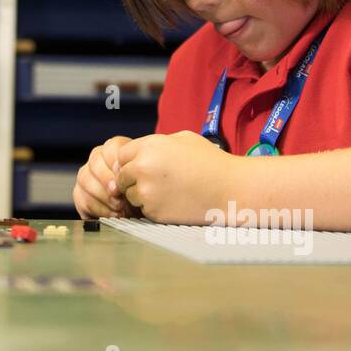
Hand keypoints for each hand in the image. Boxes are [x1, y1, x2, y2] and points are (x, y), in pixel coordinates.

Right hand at [73, 136, 139, 219]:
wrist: (135, 209)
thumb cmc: (141, 190)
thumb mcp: (142, 180)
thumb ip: (136, 175)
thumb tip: (130, 180)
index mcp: (113, 151)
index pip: (110, 148)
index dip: (116, 163)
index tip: (125, 176)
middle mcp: (96, 161)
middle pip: (95, 162)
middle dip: (107, 180)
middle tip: (119, 193)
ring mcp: (85, 176)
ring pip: (86, 179)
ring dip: (103, 196)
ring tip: (119, 207)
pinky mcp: (79, 194)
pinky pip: (83, 198)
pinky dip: (99, 209)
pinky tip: (112, 213)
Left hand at [115, 130, 238, 223]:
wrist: (230, 190)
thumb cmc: (210, 162)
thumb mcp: (183, 138)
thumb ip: (155, 143)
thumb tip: (137, 153)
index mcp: (149, 146)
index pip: (121, 155)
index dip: (131, 161)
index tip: (143, 166)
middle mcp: (143, 168)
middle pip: (121, 176)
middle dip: (133, 179)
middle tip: (156, 181)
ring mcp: (147, 191)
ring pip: (129, 195)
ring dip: (141, 195)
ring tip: (167, 191)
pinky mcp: (153, 212)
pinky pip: (143, 209)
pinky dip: (152, 208)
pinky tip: (172, 202)